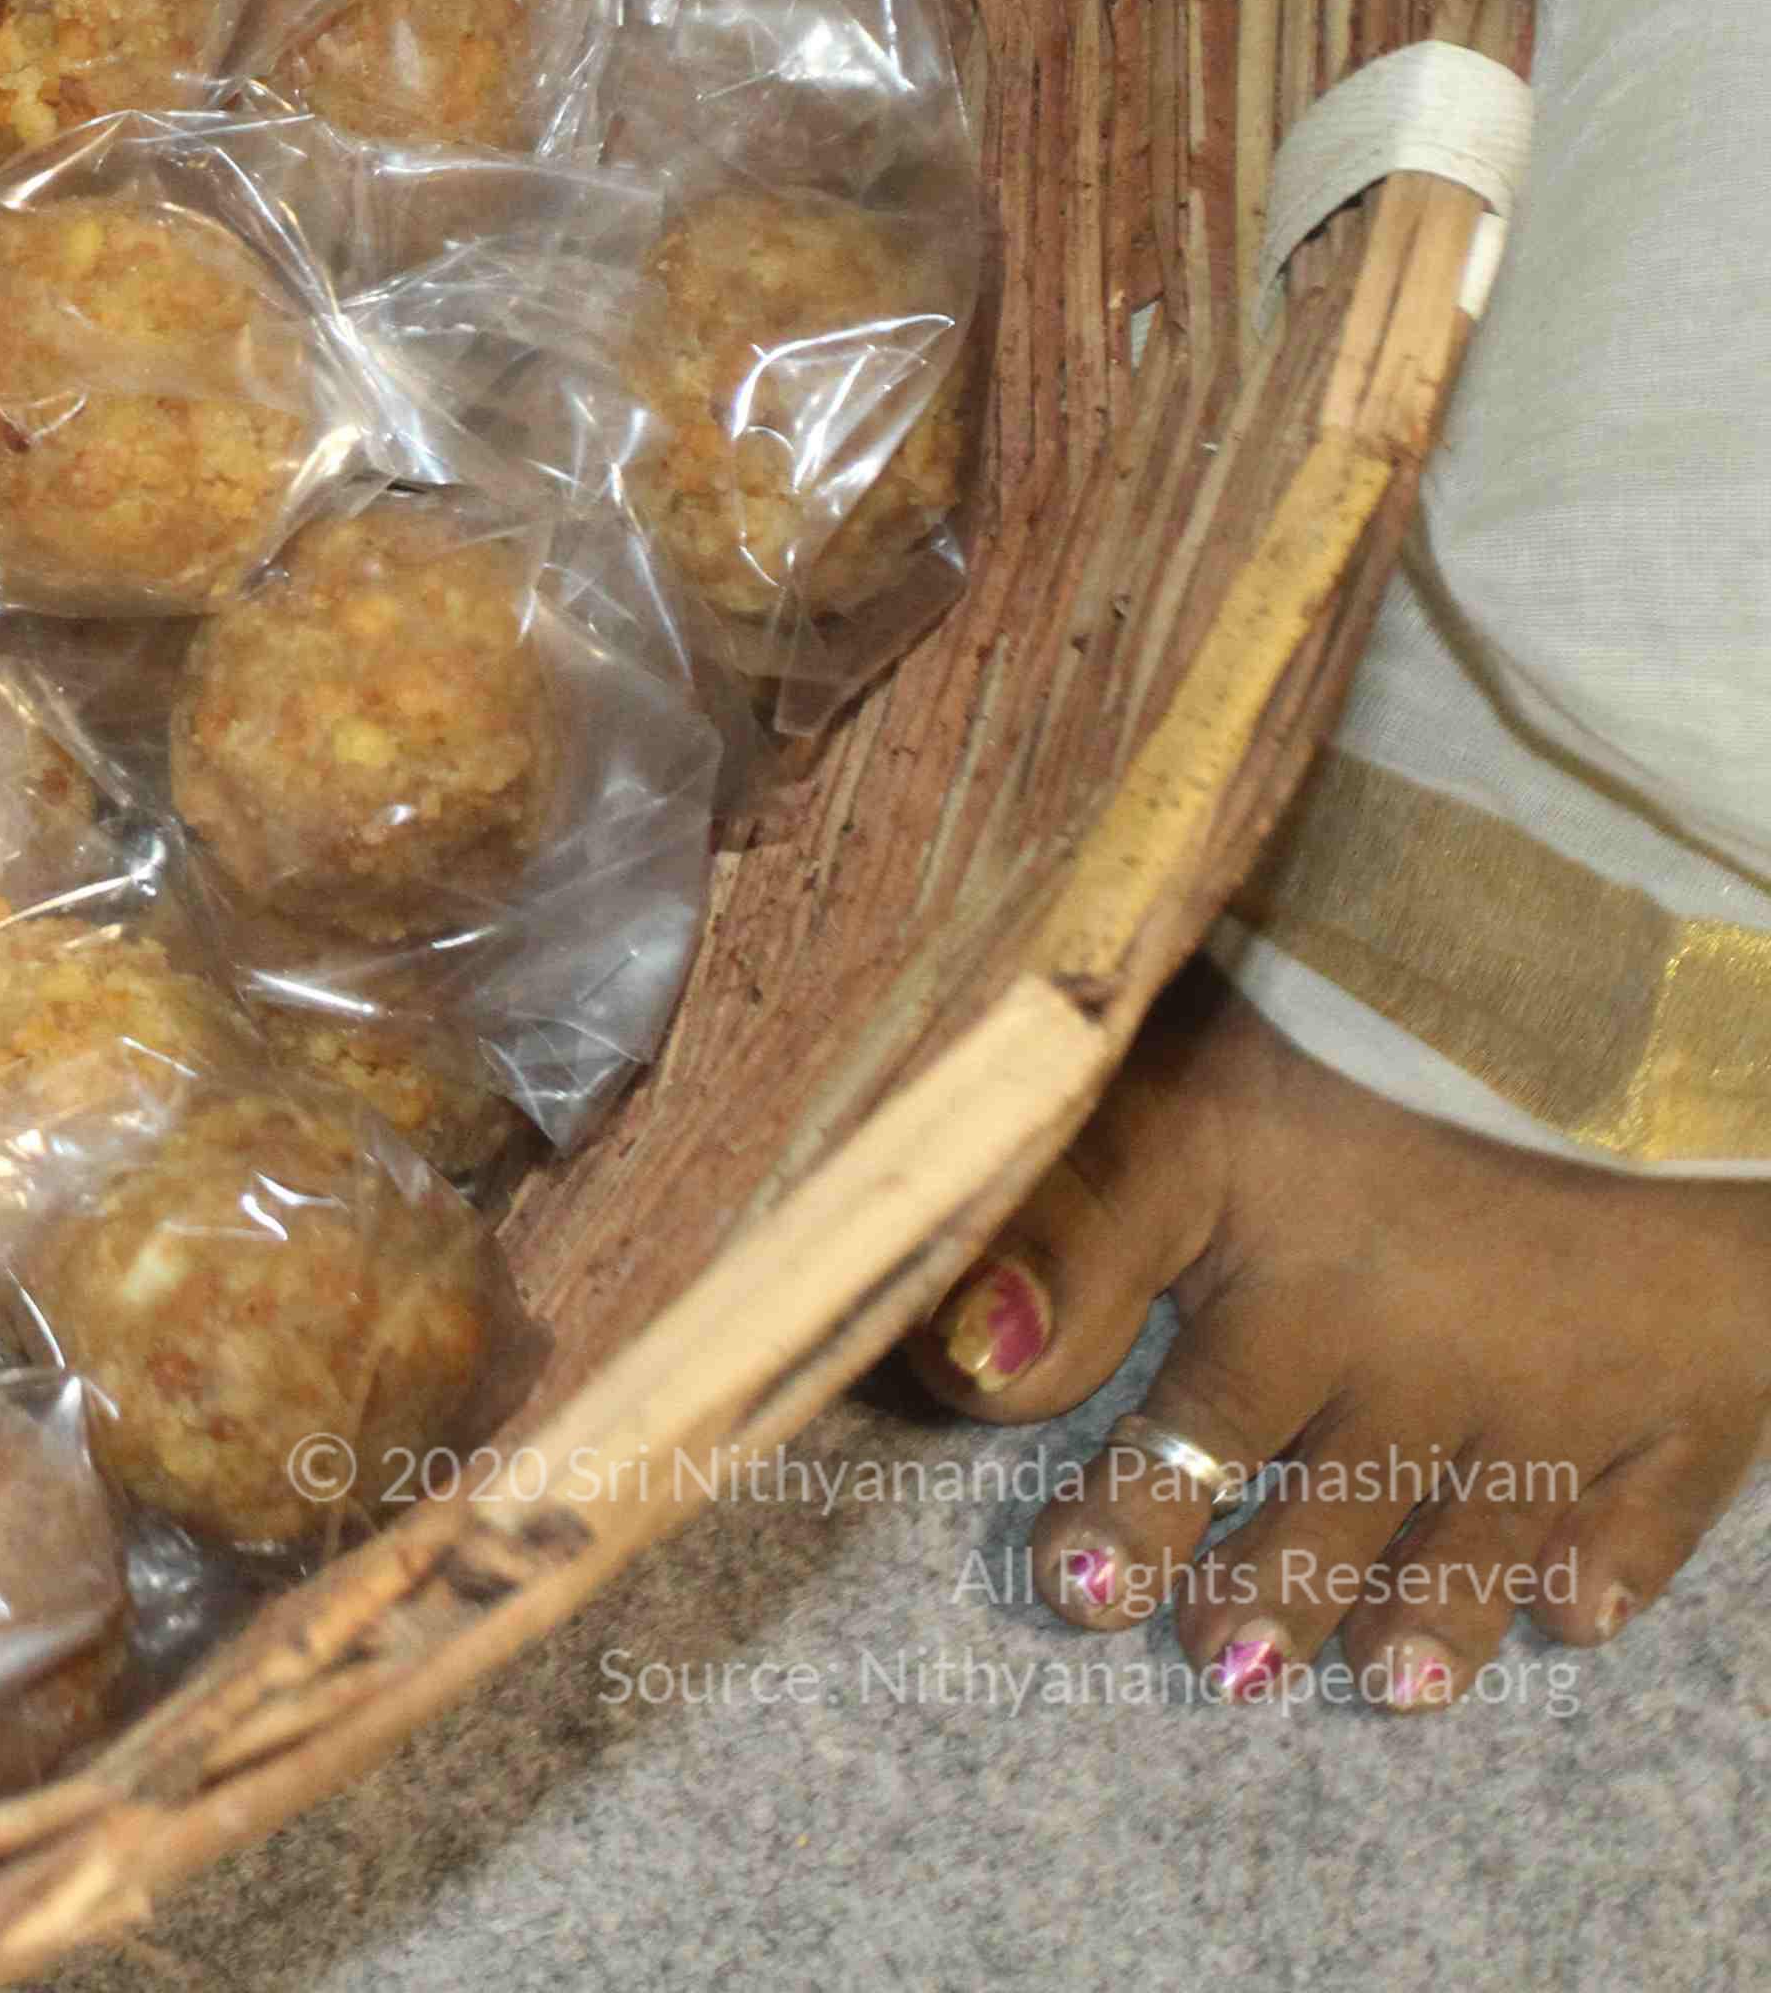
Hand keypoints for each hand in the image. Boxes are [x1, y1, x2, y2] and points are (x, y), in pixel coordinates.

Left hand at [913, 964, 1770, 1706]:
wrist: (1645, 968)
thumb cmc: (1381, 1013)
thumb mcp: (1183, 1094)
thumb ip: (1064, 1231)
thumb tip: (952, 1366)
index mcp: (1295, 1293)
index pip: (1187, 1430)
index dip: (1127, 1516)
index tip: (1076, 1590)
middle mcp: (1426, 1364)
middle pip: (1331, 1510)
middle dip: (1268, 1593)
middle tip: (1219, 1663)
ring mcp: (1572, 1388)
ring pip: (1480, 1537)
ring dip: (1425, 1616)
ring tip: (1383, 1680)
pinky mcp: (1705, 1382)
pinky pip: (1652, 1509)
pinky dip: (1608, 1569)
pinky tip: (1569, 1615)